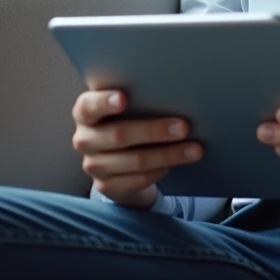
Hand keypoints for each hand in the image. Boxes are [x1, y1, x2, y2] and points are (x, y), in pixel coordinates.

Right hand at [71, 89, 203, 208]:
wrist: (119, 159)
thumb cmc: (128, 120)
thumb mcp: (128, 108)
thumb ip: (139, 99)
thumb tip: (176, 93)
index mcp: (85, 113)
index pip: (88, 106)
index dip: (104, 102)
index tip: (124, 98)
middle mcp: (85, 139)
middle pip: (119, 135)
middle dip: (154, 130)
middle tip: (184, 127)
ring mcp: (93, 165)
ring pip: (134, 161)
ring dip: (168, 155)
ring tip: (194, 149)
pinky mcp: (106, 186)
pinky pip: (137, 180)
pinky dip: (159, 171)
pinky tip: (175, 164)